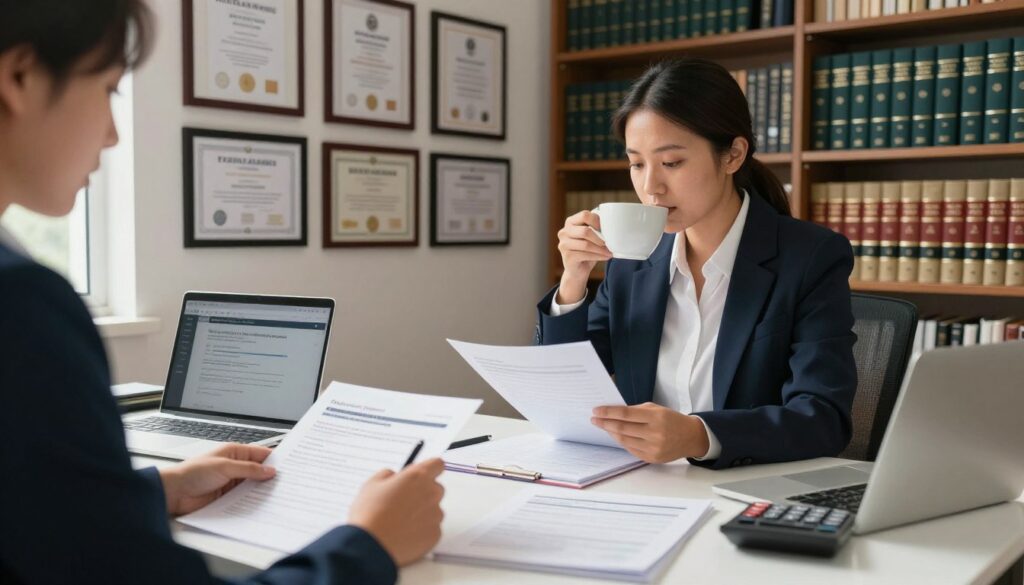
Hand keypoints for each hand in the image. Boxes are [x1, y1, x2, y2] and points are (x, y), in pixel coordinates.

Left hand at [159, 443, 275, 515]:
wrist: (174, 493)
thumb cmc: (192, 473)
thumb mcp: (224, 466)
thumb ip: (248, 469)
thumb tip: (269, 470)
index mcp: (234, 452)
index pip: (260, 453)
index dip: (274, 459)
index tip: (289, 465)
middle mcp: (235, 466)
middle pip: (259, 470)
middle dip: (270, 475)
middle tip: (286, 481)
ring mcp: (232, 482)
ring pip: (253, 485)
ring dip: (261, 489)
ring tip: (276, 494)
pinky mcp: (228, 497)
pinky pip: (245, 498)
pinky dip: (253, 501)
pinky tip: (260, 504)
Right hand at [347, 458, 445, 566]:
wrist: (370, 546)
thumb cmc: (369, 514)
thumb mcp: (371, 484)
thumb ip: (387, 475)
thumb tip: (394, 477)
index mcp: (417, 477)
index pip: (437, 464)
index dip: (429, 469)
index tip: (421, 475)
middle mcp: (431, 494)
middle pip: (436, 488)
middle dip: (423, 493)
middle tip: (403, 502)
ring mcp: (435, 515)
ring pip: (434, 510)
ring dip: (422, 513)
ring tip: (399, 522)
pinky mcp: (435, 535)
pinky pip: (431, 528)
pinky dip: (421, 530)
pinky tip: (404, 534)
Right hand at [557, 210, 612, 302]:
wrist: (577, 270)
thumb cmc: (586, 250)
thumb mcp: (591, 237)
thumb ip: (596, 229)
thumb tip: (613, 226)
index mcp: (570, 222)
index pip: (584, 215)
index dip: (597, 221)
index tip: (606, 229)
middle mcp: (564, 232)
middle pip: (585, 231)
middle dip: (600, 238)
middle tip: (610, 243)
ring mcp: (563, 245)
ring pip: (586, 245)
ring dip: (601, 249)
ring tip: (610, 251)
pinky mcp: (567, 257)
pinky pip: (585, 255)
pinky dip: (598, 256)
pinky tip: (605, 257)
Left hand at [591, 403, 710, 462]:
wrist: (691, 437)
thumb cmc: (671, 420)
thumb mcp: (657, 409)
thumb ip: (636, 411)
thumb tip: (613, 413)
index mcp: (656, 417)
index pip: (626, 414)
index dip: (609, 412)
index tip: (596, 411)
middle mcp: (655, 434)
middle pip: (622, 428)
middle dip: (605, 423)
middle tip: (594, 419)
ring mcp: (653, 448)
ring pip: (624, 440)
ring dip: (611, 433)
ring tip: (603, 426)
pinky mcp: (651, 458)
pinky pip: (630, 449)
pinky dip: (621, 441)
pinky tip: (615, 435)